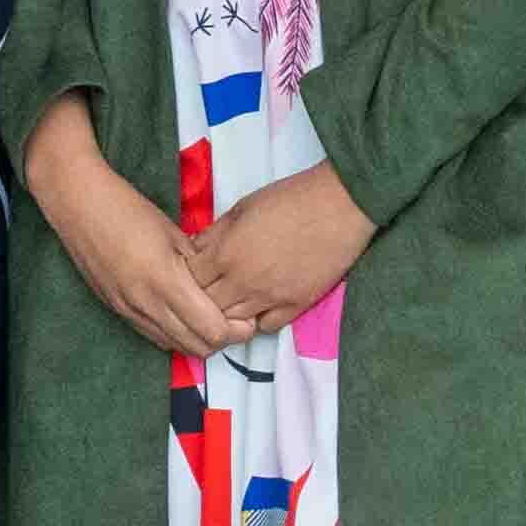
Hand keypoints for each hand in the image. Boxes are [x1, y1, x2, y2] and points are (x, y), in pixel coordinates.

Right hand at [28, 95, 240, 358]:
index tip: (245, 314)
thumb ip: (199, 267)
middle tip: (232, 319)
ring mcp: (127, 309)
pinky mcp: (115, 308)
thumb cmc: (128, 209)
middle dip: (222, 339)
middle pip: (197, 347)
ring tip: (207, 316)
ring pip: (174, 346)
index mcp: (166, 281)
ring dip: (196, 338)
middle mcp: (145, 304)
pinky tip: (179, 313)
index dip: (236, 329)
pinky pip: (153, 335)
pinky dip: (173, 333)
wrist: (77, 203)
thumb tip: (222, 290)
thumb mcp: (174, 234)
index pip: (213, 331)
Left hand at [188, 164, 372, 336]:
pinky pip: (266, 327)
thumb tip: (194, 249)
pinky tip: (258, 306)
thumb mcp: (241, 208)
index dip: (185, 277)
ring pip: (232, 322)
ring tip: (230, 299)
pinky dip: (257, 320)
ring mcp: (271, 297)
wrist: (340, 205)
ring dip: (227, 313)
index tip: (191, 271)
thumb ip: (214, 234)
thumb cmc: (290, 198)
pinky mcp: (297, 305)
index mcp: (226, 254)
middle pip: (206, 306)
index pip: (188, 281)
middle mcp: (243, 282)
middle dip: (201, 299)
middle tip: (208, 288)